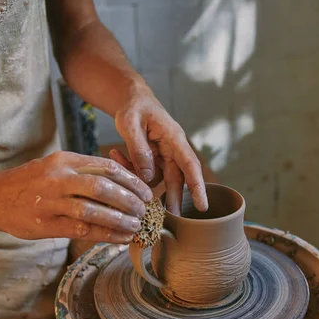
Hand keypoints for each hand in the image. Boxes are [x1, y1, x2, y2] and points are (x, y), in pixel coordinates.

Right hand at [0, 151, 151, 242]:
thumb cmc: (31, 181)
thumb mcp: (56, 166)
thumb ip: (84, 171)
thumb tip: (121, 183)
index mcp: (66, 160)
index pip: (107, 167)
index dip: (131, 181)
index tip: (146, 192)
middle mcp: (59, 178)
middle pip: (103, 188)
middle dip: (129, 200)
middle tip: (144, 210)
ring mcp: (52, 201)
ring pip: (94, 211)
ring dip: (120, 221)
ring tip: (135, 227)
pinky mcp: (47, 223)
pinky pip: (82, 229)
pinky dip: (105, 235)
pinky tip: (120, 238)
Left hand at [114, 84, 207, 214]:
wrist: (131, 99)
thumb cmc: (134, 107)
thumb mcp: (131, 124)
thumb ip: (138, 149)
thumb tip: (146, 177)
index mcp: (174, 138)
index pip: (190, 165)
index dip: (197, 186)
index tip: (202, 206)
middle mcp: (172, 149)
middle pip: (177, 178)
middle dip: (174, 198)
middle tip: (171, 219)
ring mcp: (163, 156)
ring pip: (158, 178)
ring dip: (139, 179)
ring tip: (117, 158)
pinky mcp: (153, 160)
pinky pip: (144, 173)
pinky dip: (130, 170)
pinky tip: (116, 154)